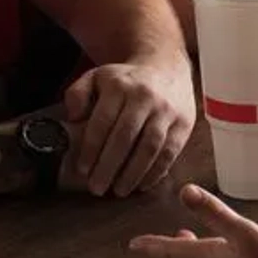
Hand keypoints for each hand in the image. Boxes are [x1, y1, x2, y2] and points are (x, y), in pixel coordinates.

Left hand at [63, 57, 197, 196]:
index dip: (92, 149)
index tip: (83, 169)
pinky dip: (156, 172)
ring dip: (133, 173)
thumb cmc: (127, 80)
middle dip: (109, 166)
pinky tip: (142, 184)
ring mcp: (167, 110)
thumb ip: (78, 94)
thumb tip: (73, 118)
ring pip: (149, 147)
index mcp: (120, 86)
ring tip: (119, 190)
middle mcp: (145, 97)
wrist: (167, 67)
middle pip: (125, 137)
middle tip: (97, 187)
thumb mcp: (97, 77)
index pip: (103, 121)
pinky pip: (170, 152)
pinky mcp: (184, 123)